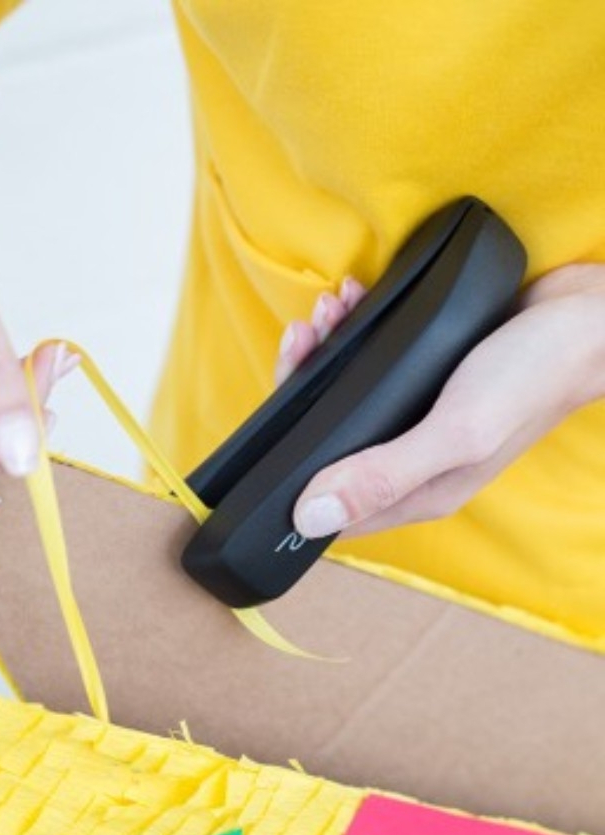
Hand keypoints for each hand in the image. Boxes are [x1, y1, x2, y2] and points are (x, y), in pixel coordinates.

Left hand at [274, 265, 604, 538]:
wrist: (588, 318)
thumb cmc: (531, 378)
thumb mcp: (457, 432)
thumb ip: (384, 474)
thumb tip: (308, 518)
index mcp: (417, 493)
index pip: (331, 509)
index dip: (289, 473)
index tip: (275, 421)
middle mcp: (411, 462)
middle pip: (328, 447)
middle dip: (301, 393)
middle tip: (303, 340)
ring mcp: (417, 419)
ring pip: (344, 401)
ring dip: (323, 355)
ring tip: (328, 311)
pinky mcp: (425, 379)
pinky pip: (369, 365)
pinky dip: (351, 335)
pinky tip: (352, 302)